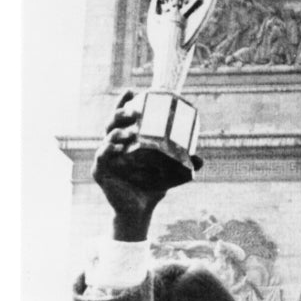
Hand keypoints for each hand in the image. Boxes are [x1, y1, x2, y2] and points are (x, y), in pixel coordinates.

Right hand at [92, 91, 202, 240]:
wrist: (141, 209)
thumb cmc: (154, 185)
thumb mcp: (171, 172)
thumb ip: (184, 164)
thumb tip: (201, 159)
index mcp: (127, 140)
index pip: (123, 117)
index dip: (124, 102)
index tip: (132, 91)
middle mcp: (113, 145)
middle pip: (112, 123)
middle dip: (120, 113)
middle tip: (132, 111)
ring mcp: (105, 158)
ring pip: (106, 138)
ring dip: (116, 132)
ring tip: (128, 131)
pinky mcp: (100, 172)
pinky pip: (102, 158)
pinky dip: (107, 151)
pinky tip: (114, 147)